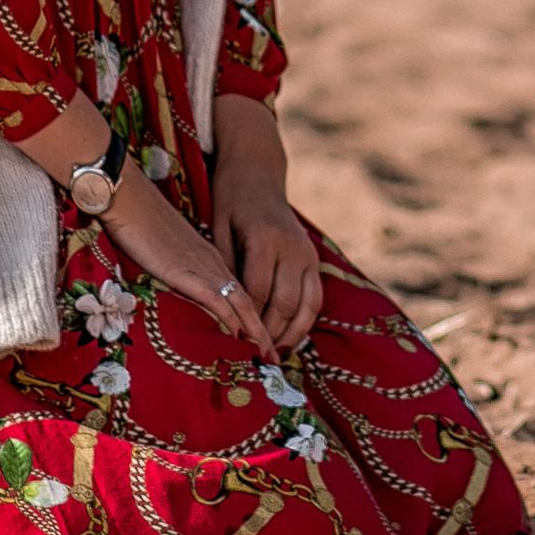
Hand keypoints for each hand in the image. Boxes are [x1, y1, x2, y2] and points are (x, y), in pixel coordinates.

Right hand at [101, 170, 279, 361]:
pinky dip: (229, 319)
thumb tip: (181, 300)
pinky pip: (214, 298)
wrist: (130, 200)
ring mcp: (201, 267)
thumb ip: (179, 276)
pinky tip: (240, 337)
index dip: (254, 321)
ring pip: (238, 302)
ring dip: (254, 331)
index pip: (240, 295)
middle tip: (274, 359)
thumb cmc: (142, 227)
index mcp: (210, 260)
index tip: (262, 345)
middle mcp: (213, 264)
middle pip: (247, 303)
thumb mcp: (168, 256)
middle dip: (262, 333)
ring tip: (266, 356)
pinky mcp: (184, 271)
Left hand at [211, 94, 323, 354]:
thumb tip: (223, 311)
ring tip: (272, 357)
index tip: (232, 347)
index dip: (245, 323)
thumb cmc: (229, 201)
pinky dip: (306, 322)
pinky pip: (316, 297)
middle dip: (268, 335)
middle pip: (283, 303)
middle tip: (251, 362)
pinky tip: (290, 340)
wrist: (258, 172)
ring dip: (291, 334)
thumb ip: (225, 268)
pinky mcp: (314, 257)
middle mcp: (292, 246)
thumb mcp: (218, 228)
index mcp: (265, 238)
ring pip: (305, 304)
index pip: (256, 293)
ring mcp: (307, 252)